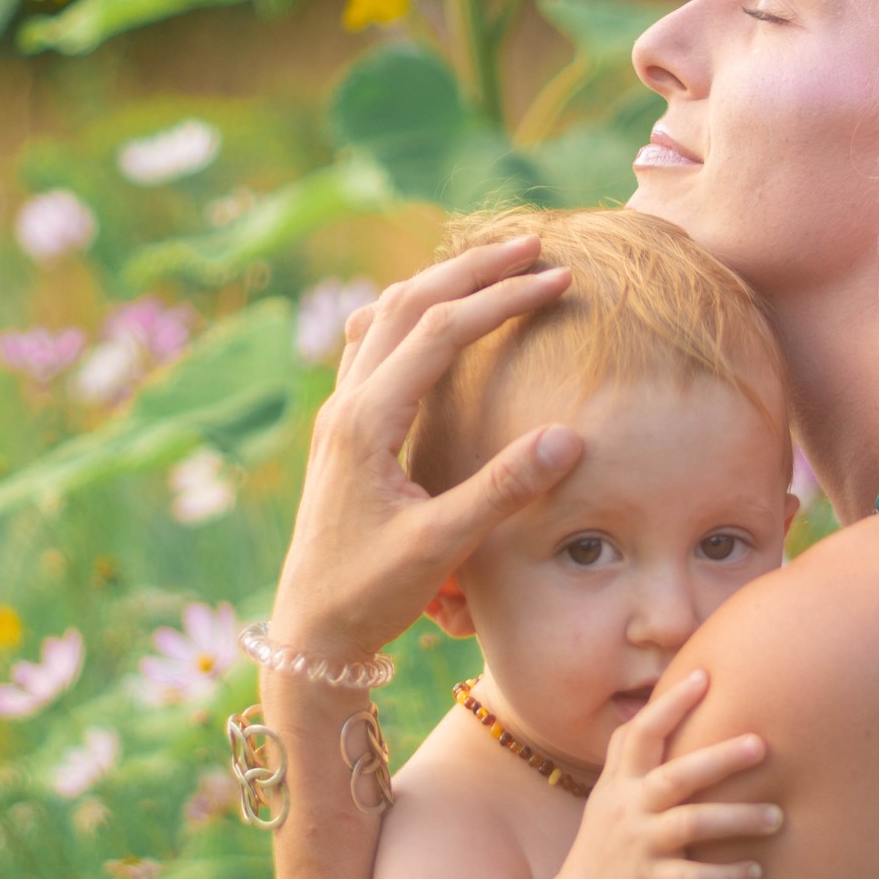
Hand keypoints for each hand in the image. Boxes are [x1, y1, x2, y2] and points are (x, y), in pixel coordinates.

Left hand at [269, 235, 584, 661]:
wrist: (309, 632)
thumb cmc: (370, 594)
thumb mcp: (442, 546)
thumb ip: (502, 490)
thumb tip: (569, 437)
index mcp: (367, 421)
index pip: (440, 330)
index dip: (502, 298)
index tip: (558, 280)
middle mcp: (346, 404)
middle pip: (408, 303)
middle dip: (473, 269)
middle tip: (534, 246)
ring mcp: (338, 414)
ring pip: (384, 316)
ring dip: (440, 282)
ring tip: (492, 266)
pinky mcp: (341, 431)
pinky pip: (371, 345)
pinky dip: (411, 313)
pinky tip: (433, 317)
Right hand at [562, 670, 780, 878]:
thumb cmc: (613, 837)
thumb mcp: (611, 791)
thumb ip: (631, 751)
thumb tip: (660, 700)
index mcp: (622, 782)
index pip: (643, 733)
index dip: (670, 704)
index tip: (704, 675)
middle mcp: (629, 810)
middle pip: (676, 776)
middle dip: (719, 759)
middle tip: (762, 745)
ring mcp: (640, 847)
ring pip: (690, 825)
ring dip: (737, 820)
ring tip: (779, 817)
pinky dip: (726, 876)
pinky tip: (758, 872)